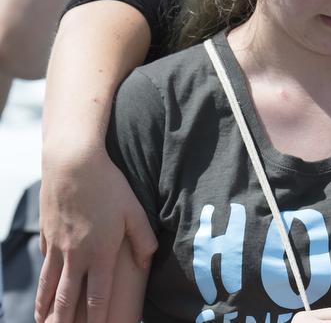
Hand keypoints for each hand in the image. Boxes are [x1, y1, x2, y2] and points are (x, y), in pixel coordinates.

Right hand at [35, 148, 156, 322]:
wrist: (72, 163)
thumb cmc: (109, 185)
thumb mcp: (134, 210)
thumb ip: (143, 239)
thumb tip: (146, 261)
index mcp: (100, 252)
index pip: (98, 297)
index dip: (98, 319)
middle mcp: (75, 255)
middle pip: (67, 299)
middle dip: (64, 322)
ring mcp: (57, 246)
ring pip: (49, 285)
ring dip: (46, 308)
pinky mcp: (46, 234)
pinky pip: (45, 263)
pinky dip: (44, 281)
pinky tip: (46, 288)